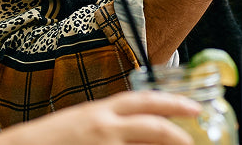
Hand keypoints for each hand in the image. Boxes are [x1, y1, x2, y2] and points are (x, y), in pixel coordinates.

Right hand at [0, 91, 200, 144]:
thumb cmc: (45, 141)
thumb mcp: (80, 123)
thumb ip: (109, 124)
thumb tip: (137, 128)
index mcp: (98, 111)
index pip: (142, 100)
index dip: (171, 102)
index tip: (193, 107)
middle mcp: (102, 126)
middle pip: (150, 121)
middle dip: (177, 126)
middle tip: (196, 131)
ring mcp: (100, 144)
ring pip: (144, 141)